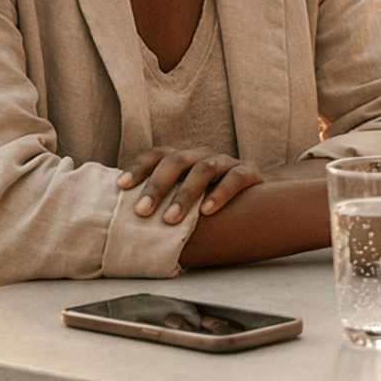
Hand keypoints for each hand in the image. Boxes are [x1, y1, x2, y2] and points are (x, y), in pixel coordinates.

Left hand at [119, 148, 264, 223]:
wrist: (259, 202)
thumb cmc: (209, 207)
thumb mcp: (185, 201)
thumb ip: (162, 205)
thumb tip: (124, 225)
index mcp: (183, 158)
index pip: (156, 155)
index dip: (138, 167)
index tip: (121, 186)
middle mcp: (202, 155)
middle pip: (176, 161)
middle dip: (156, 186)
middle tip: (141, 211)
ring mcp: (226, 162)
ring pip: (203, 169)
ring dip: (184, 194)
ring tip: (170, 219)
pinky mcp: (249, 172)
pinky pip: (235, 178)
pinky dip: (220, 193)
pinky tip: (207, 211)